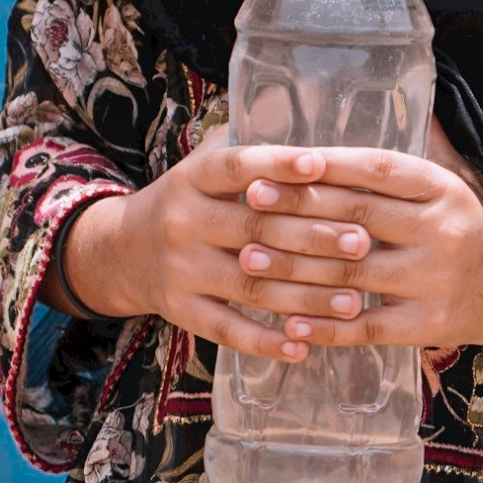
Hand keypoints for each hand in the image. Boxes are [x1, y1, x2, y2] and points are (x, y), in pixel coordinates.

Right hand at [59, 134, 384, 365]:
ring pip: (251, 284)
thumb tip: (322, 135)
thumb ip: (253, 153)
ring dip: (305, 296)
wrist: (118, 251)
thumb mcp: (205, 166)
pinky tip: (303, 346)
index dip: (278, 165)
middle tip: (364, 243)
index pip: (238, 166)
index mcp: (194, 178)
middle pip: (256, 229)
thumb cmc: (191, 201)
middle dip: (315, 237)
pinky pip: (226, 329)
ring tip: (354, 301)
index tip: (320, 163)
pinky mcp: (179, 310)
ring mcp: (180, 269)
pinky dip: (264, 341)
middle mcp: (183, 221)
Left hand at [231, 119, 482, 360]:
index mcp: (445, 190)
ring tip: (249, 257)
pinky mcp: (427, 325)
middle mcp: (442, 232)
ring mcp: (434, 281)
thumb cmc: (474, 225)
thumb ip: (428, 143)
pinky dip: (323, 327)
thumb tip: (404, 83)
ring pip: (350, 273)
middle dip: (297, 207)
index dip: (329, 163)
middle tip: (249, 199)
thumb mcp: (462, 177)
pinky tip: (286, 322)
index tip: (282, 159)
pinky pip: (364, 327)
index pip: (379, 170)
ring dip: (293, 267)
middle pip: (356, 217)